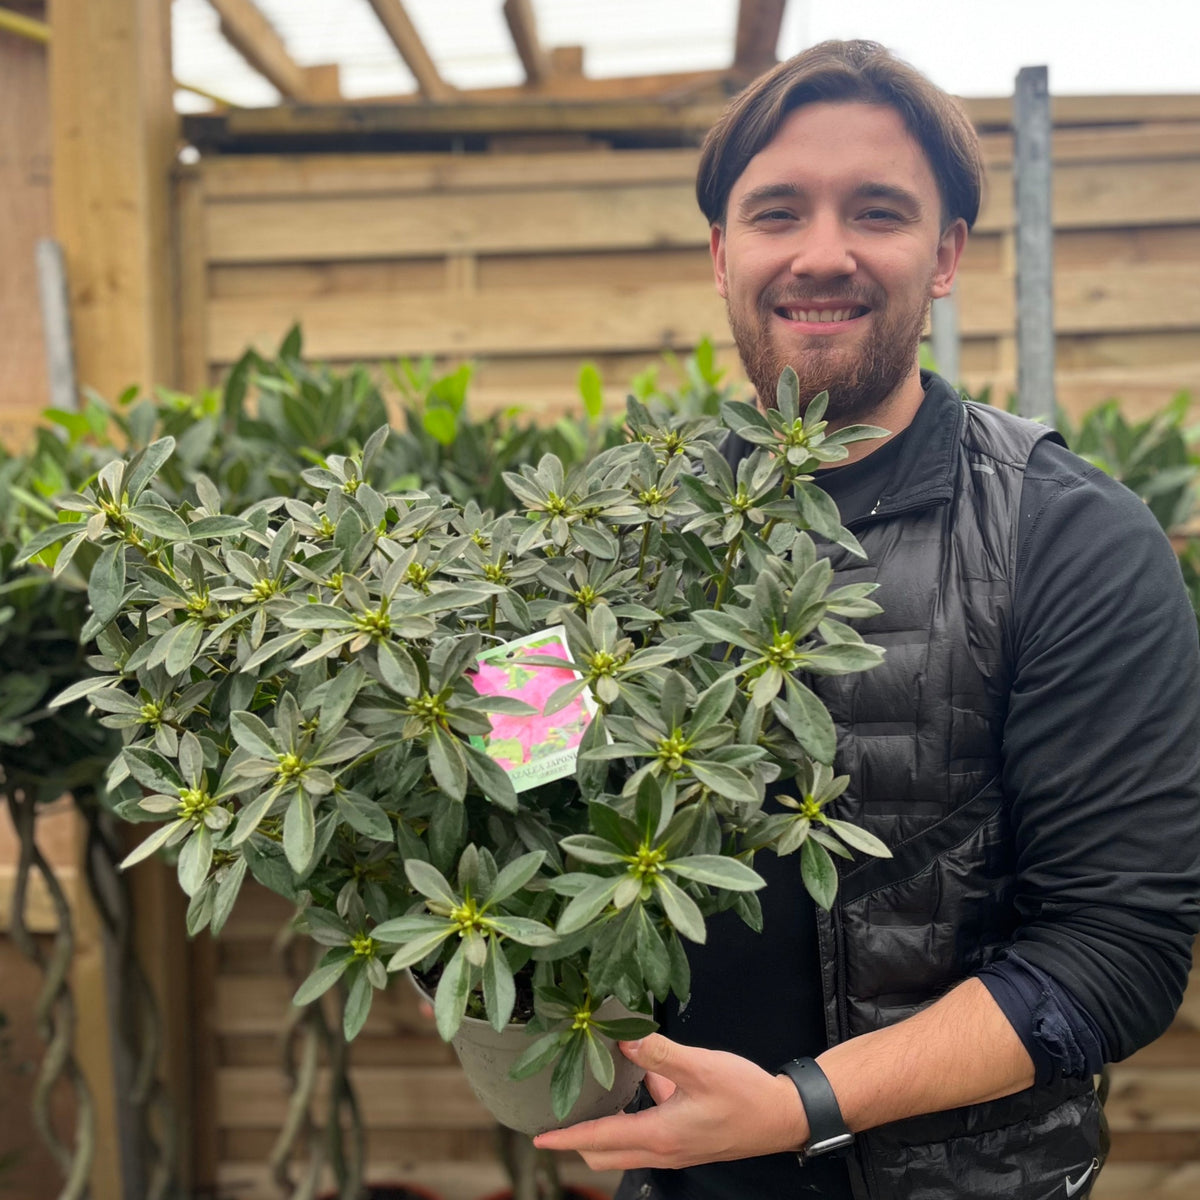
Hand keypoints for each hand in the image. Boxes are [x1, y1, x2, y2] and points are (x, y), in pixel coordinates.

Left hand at [531, 1034, 807, 1170]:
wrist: (781, 1117)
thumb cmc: (745, 1095)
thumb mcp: (700, 1066)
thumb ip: (659, 1053)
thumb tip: (622, 1039)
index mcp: (660, 1135)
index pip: (600, 1141)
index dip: (567, 1139)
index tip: (539, 1137)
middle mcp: (663, 1150)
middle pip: (606, 1153)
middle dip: (578, 1140)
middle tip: (559, 1115)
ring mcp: (675, 1150)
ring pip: (625, 1148)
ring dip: (604, 1132)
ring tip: (591, 1100)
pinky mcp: (686, 1143)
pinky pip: (647, 1137)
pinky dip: (633, 1120)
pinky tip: (645, 1084)